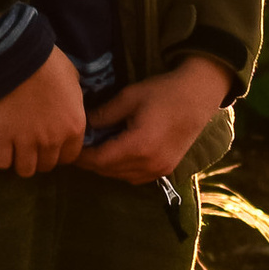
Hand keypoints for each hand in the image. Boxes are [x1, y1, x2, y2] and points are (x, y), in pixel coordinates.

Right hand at [0, 45, 89, 175]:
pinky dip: (2, 157)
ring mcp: (26, 141)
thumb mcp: (74, 83)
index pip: (69, 157)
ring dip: (21, 161)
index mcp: (74, 127)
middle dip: (40, 157)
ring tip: (17, 149)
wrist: (20, 57)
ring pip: (25, 170)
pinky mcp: (2, 138)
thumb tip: (69, 110)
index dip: (60, 152)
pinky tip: (2, 146)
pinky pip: (1, 162)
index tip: (51, 143)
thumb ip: (74, 105)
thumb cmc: (50, 64)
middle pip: (46, 165)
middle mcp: (53, 140)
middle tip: (32, 144)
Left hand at [83, 54, 230, 183]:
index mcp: (138, 146)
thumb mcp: (129, 97)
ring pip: (121, 177)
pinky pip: (136, 177)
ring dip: (106, 167)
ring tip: (96, 150)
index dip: (81, 156)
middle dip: (91, 162)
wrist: (199, 95)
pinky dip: (123, 170)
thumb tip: (83, 125)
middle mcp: (149, 164)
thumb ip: (104, 114)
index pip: (99, 160)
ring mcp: (160, 170)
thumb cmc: (164, 92)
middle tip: (78, 149)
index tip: (69, 148)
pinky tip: (118, 154)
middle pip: (108, 171)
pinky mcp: (167, 169)